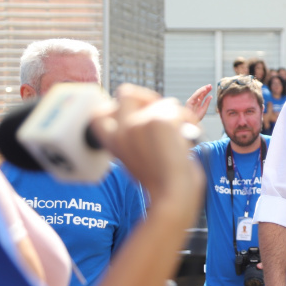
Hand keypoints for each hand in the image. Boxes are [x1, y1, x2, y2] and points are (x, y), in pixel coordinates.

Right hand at [90, 85, 203, 211]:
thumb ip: (130, 135)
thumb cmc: (159, 180)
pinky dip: (189, 120)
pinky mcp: (159, 120)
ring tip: (181, 135)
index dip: (114, 106)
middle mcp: (121, 129)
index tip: (135, 114)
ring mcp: (139, 122)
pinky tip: (189, 135)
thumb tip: (141, 111)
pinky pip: (178, 109)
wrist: (172, 193)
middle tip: (163, 114)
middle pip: (127, 92)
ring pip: (162, 101)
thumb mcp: (134, 157)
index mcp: (112, 141)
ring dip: (177, 114)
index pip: (97, 112)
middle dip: (147, 98)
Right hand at [185, 84, 212, 119]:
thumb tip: (210, 96)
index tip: (211, 87)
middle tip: (210, 85)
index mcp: (197, 103)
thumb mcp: (204, 109)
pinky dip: (200, 92)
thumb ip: (206, 103)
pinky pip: (195, 95)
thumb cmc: (196, 118)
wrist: (191, 123)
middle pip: (200, 93)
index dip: (206, 91)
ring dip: (203, 89)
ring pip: (198, 93)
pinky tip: (204, 89)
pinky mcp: (189, 101)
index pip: (202, 95)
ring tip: (208, 86)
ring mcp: (191, 101)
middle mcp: (194, 101)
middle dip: (205, 89)